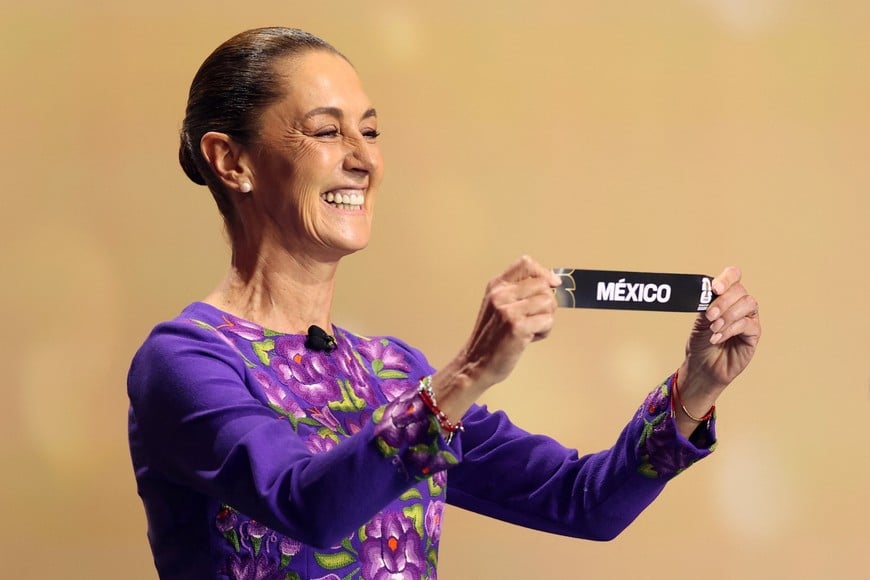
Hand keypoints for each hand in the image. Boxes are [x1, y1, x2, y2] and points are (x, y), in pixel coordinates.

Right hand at [432, 256, 559, 417]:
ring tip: (530, 329)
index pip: (525, 264)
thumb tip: (551, 283)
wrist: (476, 363)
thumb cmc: (492, 337)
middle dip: (547, 303)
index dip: (544, 272)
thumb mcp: (498, 305)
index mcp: (496, 286)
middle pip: (544, 285)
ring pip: (549, 303)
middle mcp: (501, 294)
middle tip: (534, 318)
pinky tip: (530, 338)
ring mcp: (508, 310)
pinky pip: (547, 321)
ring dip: (546, 319)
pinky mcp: (517, 327)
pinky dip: (544, 331)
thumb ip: (519, 292)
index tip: (553, 284)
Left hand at [682, 266, 760, 394]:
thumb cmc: (700, 343)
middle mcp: (739, 304)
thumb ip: (706, 305)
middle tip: (709, 315)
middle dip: (722, 302)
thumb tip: (708, 293)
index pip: (733, 276)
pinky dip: (730, 329)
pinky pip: (748, 324)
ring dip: (728, 315)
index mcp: (725, 296)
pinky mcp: (753, 334)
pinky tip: (718, 337)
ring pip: (747, 304)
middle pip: (740, 291)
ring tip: (714, 328)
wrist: (702, 366)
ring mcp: (748, 318)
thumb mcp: (699, 320)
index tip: (715, 288)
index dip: (727, 278)